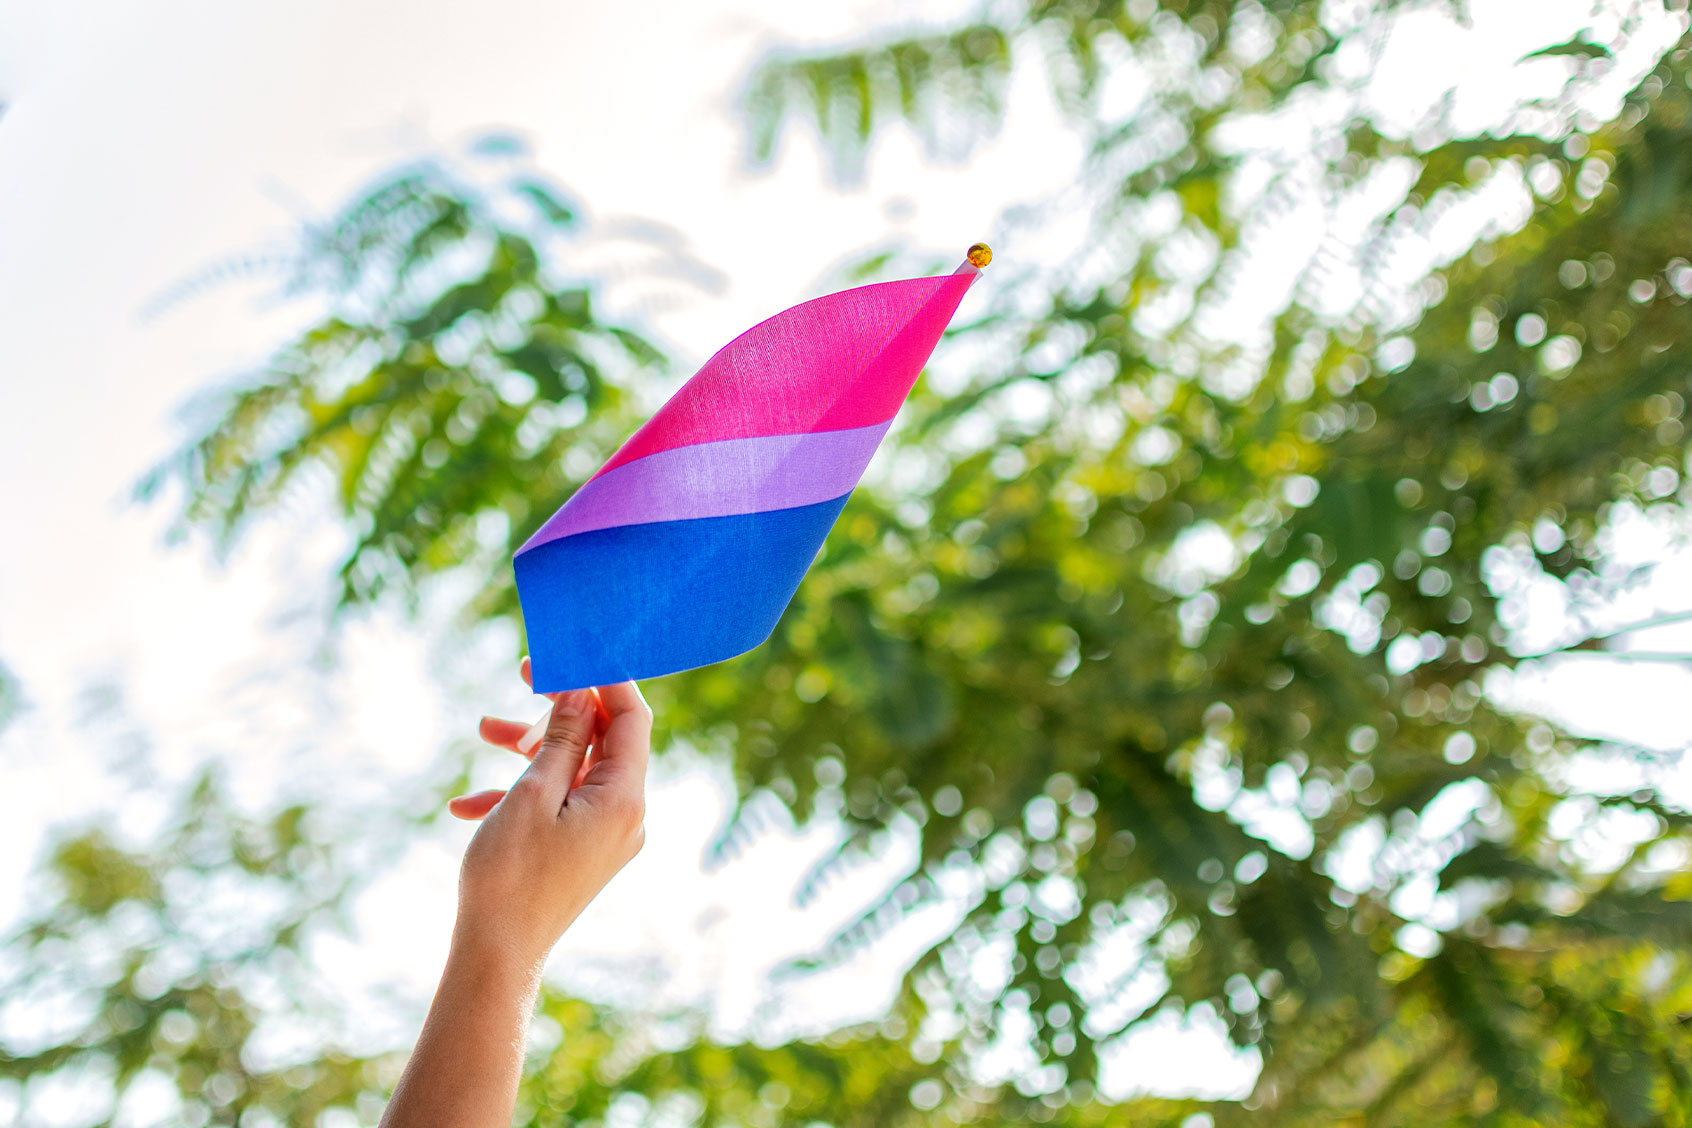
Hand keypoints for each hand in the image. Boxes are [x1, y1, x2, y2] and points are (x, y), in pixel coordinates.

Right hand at [447, 657, 650, 968]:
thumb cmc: (510, 876)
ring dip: (532, 747)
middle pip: (604, 738)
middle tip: (524, 674)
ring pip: (574, 768)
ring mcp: (605, 835)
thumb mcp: (532, 793)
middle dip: (560, 708)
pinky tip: (466, 805)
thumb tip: (581, 693)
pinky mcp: (582, 849)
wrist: (497, 957)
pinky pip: (558, 805)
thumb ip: (563, 738)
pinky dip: (519, 794)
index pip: (632, 717)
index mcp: (624, 798)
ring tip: (483, 730)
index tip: (574, 650)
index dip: (606, 678)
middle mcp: (626, 815)